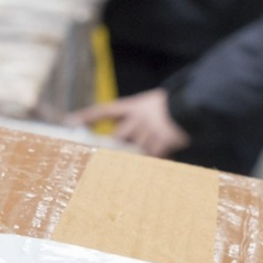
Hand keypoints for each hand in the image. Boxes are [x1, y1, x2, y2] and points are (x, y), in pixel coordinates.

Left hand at [70, 89, 189, 157]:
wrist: (193, 104)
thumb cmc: (170, 108)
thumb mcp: (149, 106)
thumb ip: (134, 119)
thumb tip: (118, 133)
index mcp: (134, 106)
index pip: (105, 110)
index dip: (88, 116)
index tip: (70, 121)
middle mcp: (137, 117)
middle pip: (119, 136)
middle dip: (120, 145)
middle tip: (116, 154)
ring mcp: (148, 130)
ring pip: (136, 149)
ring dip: (143, 152)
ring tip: (152, 149)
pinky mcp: (160, 142)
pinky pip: (152, 156)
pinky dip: (157, 157)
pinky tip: (165, 153)